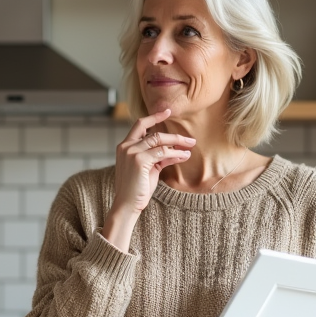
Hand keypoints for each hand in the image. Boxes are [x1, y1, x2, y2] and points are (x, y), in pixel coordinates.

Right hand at [102, 109, 194, 250]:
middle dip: (173, 134)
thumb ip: (159, 158)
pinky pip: (163, 152)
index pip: (140, 125)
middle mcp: (126, 146)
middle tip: (189, 138)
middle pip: (154, 132)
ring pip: (159, 140)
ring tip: (190, 146)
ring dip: (178, 143)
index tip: (167, 111)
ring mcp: (132, 152)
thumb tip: (176, 151)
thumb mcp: (149, 170)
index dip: (154, 117)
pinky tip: (184, 156)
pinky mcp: (139, 160)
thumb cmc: (137, 190)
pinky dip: (176, 153)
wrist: (126, 205)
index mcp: (125, 146)